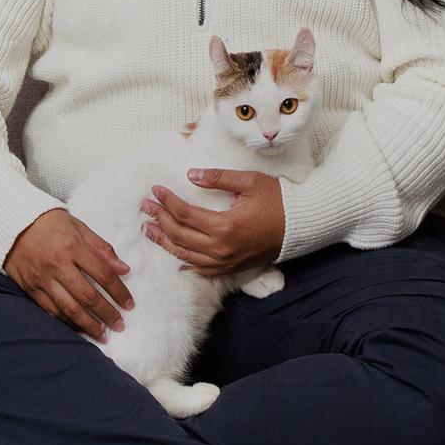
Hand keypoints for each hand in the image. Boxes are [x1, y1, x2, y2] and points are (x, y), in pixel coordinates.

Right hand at [5, 207, 134, 337]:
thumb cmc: (50, 224)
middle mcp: (57, 264)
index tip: (129, 304)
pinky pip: (51, 311)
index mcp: (72, 246)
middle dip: (107, 313)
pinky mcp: (30, 289)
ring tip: (103, 335)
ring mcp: (42, 279)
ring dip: (89, 325)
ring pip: (69, 309)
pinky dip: (67, 323)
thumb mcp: (79, 227)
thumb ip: (102, 249)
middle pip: (87, 296)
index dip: (119, 291)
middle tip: (119, 324)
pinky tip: (79, 329)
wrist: (13, 223)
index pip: (103, 274)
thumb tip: (124, 269)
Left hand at [142, 170, 285, 278]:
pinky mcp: (232, 267)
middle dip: (159, 220)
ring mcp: (226, 261)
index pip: (185, 214)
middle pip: (180, 236)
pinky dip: (185, 261)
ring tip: (150, 229)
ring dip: (165, 241)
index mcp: (225, 226)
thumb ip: (218, 178)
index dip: (167, 202)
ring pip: (186, 255)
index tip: (155, 190)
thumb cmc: (276, 200)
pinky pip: (202, 269)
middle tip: (146, 207)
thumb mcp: (248, 182)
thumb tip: (191, 174)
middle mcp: (222, 248)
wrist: (299, 225)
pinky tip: (174, 254)